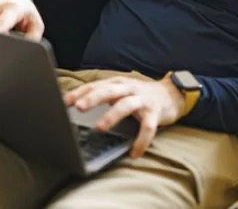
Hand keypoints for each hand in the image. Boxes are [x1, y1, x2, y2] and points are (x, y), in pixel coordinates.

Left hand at [63, 75, 185, 158]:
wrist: (172, 94)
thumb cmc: (140, 94)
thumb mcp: (120, 91)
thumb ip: (103, 95)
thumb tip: (76, 104)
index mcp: (118, 83)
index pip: (96, 85)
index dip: (80, 92)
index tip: (65, 101)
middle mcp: (129, 89)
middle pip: (109, 91)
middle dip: (93, 98)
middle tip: (79, 107)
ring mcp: (143, 100)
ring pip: (126, 105)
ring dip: (112, 116)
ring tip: (100, 128)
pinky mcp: (155, 113)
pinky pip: (148, 128)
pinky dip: (141, 141)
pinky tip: (134, 153)